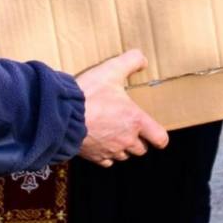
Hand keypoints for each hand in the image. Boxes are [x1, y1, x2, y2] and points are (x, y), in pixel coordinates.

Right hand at [76, 50, 168, 166]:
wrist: (62, 114)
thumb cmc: (89, 94)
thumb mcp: (112, 69)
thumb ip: (132, 60)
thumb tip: (143, 61)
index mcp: (136, 121)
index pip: (160, 139)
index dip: (159, 136)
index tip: (154, 131)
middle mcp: (126, 140)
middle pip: (142, 149)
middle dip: (139, 140)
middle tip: (129, 126)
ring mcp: (110, 150)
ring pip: (125, 156)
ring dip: (123, 147)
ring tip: (115, 133)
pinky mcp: (95, 157)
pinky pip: (107, 161)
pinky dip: (107, 154)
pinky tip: (101, 141)